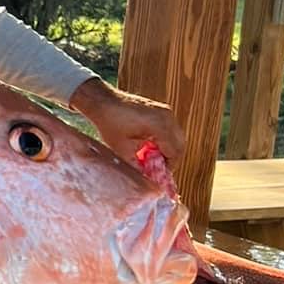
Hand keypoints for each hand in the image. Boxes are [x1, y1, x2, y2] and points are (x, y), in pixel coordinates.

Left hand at [70, 77, 185, 168]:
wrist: (103, 102)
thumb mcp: (122, 149)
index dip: (168, 167)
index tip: (158, 177)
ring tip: (151, 159)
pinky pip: (170, 130)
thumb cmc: (111, 123)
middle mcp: (167, 117)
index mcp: (160, 126)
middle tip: (156, 170)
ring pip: (176, 137)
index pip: (175, 152)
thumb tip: (146, 181)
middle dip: (170, 159)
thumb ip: (136, 166)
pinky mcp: (161, 111)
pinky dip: (164, 140)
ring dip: (167, 150)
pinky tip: (148, 147)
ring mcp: (166, 112)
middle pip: (179, 145)